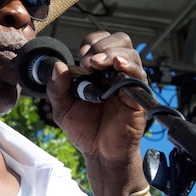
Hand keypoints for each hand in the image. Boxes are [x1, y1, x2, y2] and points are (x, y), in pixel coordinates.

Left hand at [46, 31, 148, 184]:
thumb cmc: (85, 130)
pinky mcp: (138, 97)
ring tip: (96, 65)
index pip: (101, 42)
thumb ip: (57, 88)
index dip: (91, 43)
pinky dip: (128, 66)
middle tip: (88, 61)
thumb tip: (57, 66)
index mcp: (99, 71)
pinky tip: (116, 66)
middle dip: (103, 44)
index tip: (80, 57)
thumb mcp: (63, 108)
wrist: (99, 154)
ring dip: (111, 53)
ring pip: (130, 54)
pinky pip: (138, 76)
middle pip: (121, 41)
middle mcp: (116, 73)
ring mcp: (129, 83)